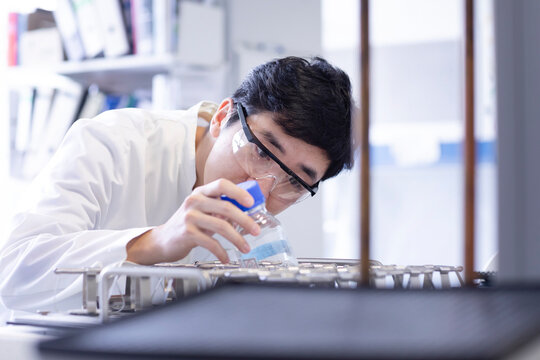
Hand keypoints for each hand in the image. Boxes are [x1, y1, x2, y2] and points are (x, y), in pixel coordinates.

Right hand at [126, 179, 259, 264]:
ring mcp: (189, 217)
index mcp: (200, 193)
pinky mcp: (186, 233)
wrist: (162, 240)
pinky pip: (211, 243)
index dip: (238, 192)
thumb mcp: (203, 211)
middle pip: (226, 207)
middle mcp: (194, 201)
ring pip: (221, 226)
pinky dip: (222, 252)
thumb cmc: (187, 225)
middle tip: (256, 230)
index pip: (222, 184)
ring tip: (246, 247)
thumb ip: (221, 209)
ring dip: (237, 239)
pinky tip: (226, 257)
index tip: (251, 202)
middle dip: (245, 220)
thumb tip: (246, 213)